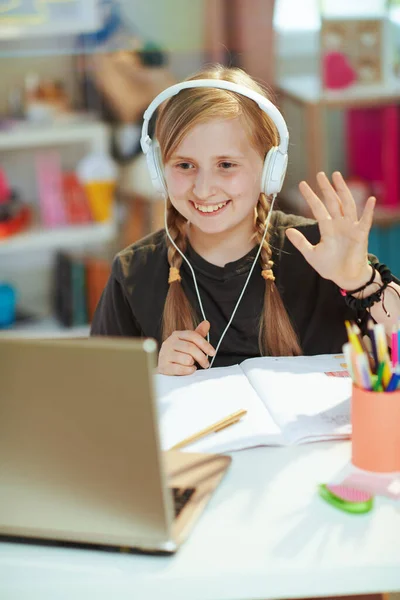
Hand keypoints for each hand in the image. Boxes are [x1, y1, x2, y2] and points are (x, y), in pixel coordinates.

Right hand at [157, 320, 215, 375]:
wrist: (164, 367)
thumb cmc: (178, 354)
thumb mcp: (188, 343)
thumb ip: (198, 334)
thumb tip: (206, 323)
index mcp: (176, 335)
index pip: (193, 336)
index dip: (205, 344)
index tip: (212, 352)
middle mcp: (169, 342)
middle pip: (191, 348)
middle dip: (202, 357)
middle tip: (206, 364)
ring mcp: (165, 354)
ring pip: (187, 359)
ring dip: (193, 364)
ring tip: (192, 365)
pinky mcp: (164, 366)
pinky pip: (181, 369)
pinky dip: (188, 371)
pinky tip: (188, 369)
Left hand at [285, 171, 375, 289]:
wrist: (344, 278)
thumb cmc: (330, 266)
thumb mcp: (311, 254)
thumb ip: (300, 242)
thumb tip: (288, 231)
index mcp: (328, 227)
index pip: (318, 208)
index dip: (310, 196)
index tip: (302, 184)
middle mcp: (339, 224)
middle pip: (333, 201)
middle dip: (326, 188)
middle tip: (320, 174)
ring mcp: (351, 227)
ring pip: (347, 204)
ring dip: (343, 190)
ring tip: (337, 177)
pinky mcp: (361, 234)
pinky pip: (366, 220)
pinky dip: (369, 210)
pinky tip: (371, 200)